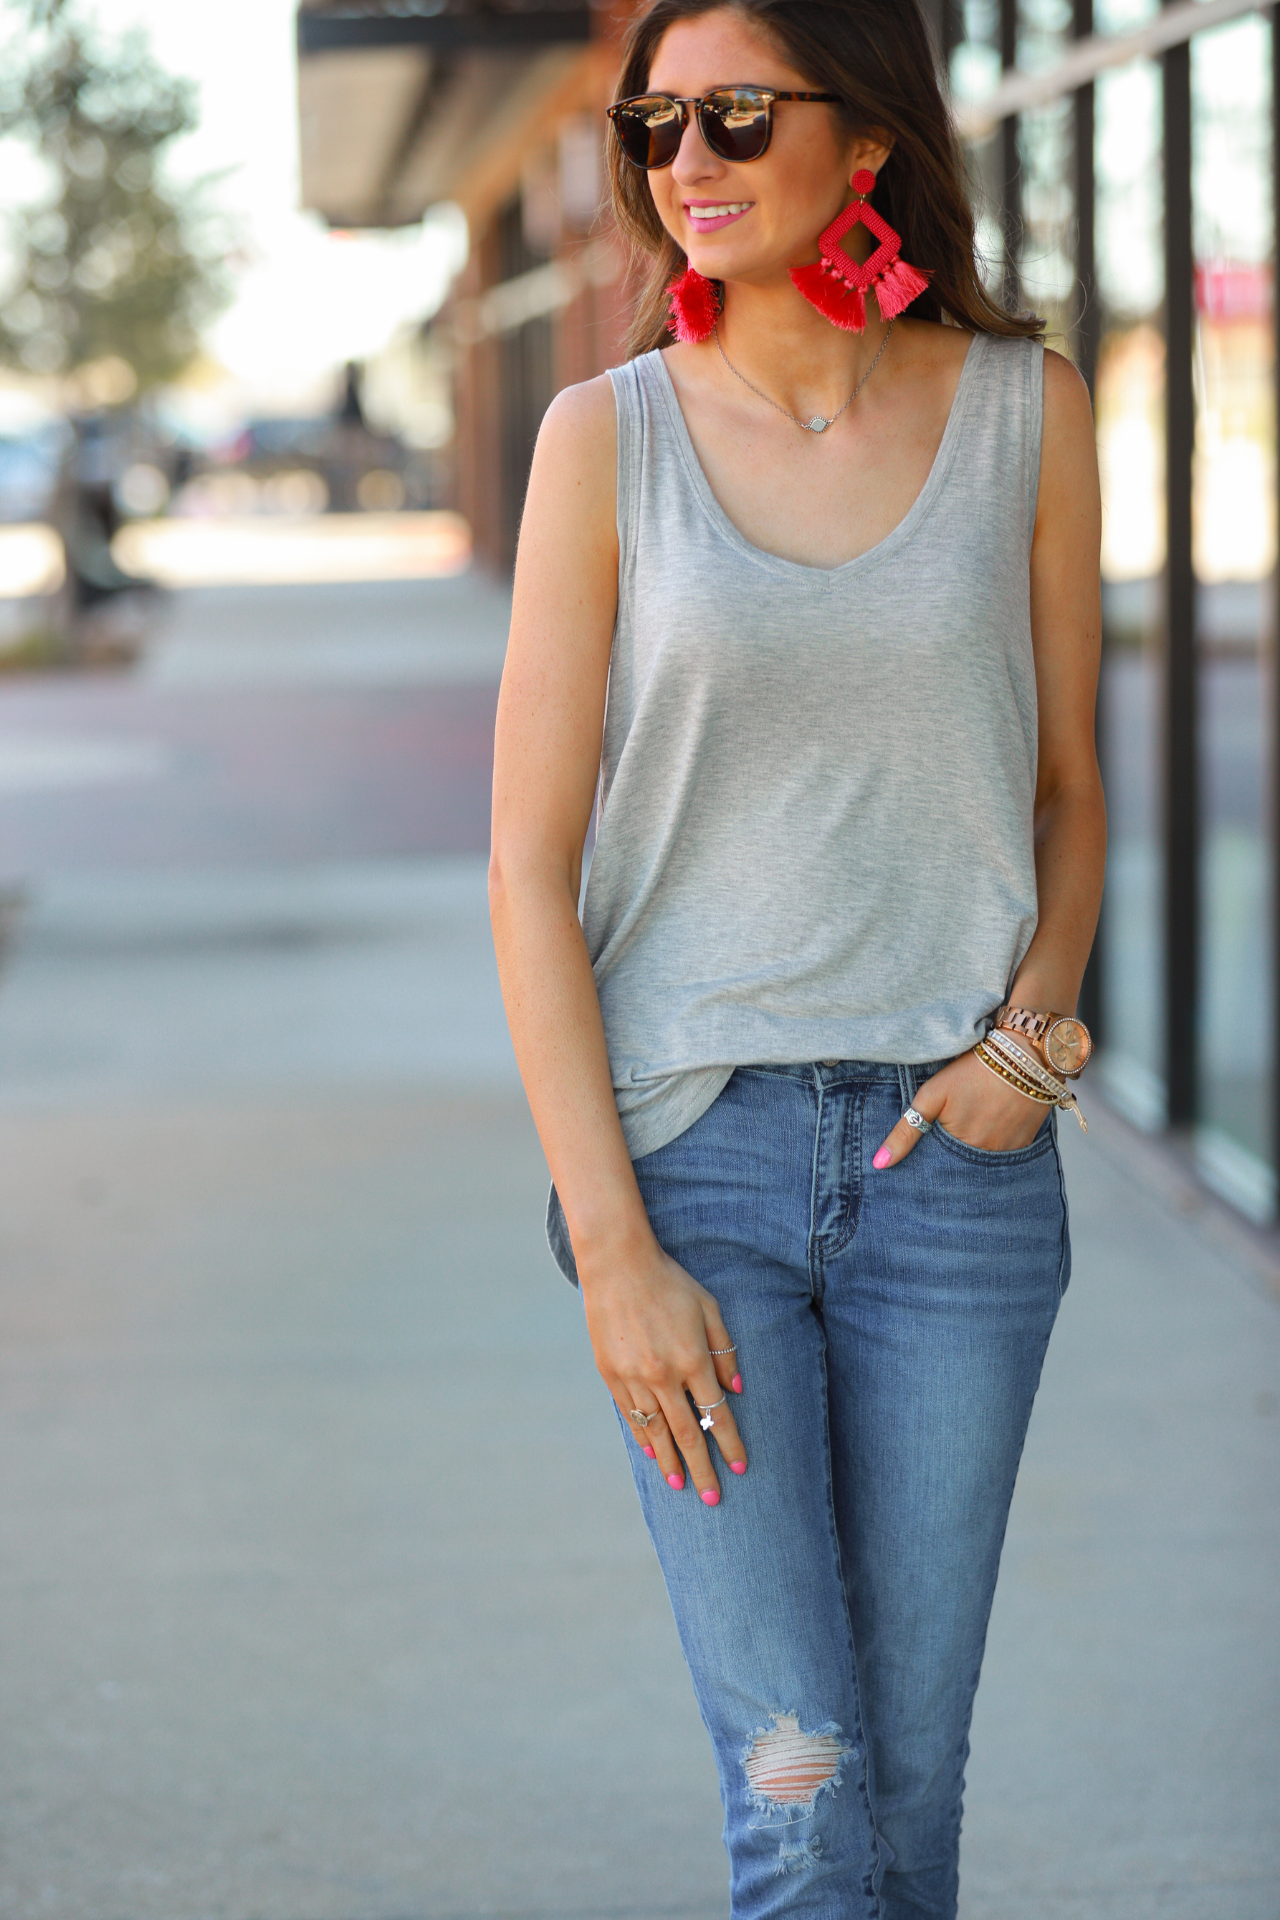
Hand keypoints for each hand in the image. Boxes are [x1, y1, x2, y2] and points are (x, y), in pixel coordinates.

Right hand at [578, 1228, 745, 1504]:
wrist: (617, 1264)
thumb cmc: (670, 1282)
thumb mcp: (708, 1308)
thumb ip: (724, 1351)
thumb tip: (736, 1391)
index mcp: (693, 1360)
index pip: (717, 1415)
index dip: (730, 1444)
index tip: (740, 1469)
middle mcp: (664, 1376)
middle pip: (688, 1434)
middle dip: (702, 1469)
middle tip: (713, 1499)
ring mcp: (634, 1378)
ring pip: (657, 1432)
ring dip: (670, 1463)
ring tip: (680, 1486)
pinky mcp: (611, 1374)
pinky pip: (631, 1415)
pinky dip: (643, 1437)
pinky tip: (652, 1453)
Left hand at [872, 1045, 1047, 1166]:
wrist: (1024, 1054)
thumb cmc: (973, 1070)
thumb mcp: (932, 1095)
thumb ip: (906, 1131)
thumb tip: (879, 1163)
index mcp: (959, 1146)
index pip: (938, 1167)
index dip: (932, 1156)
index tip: (932, 1142)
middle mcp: (985, 1156)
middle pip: (961, 1164)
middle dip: (952, 1154)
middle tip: (957, 1123)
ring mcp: (1008, 1152)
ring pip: (982, 1160)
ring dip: (975, 1148)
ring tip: (975, 1121)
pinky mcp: (1025, 1144)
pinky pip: (1004, 1153)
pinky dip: (995, 1143)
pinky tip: (992, 1123)